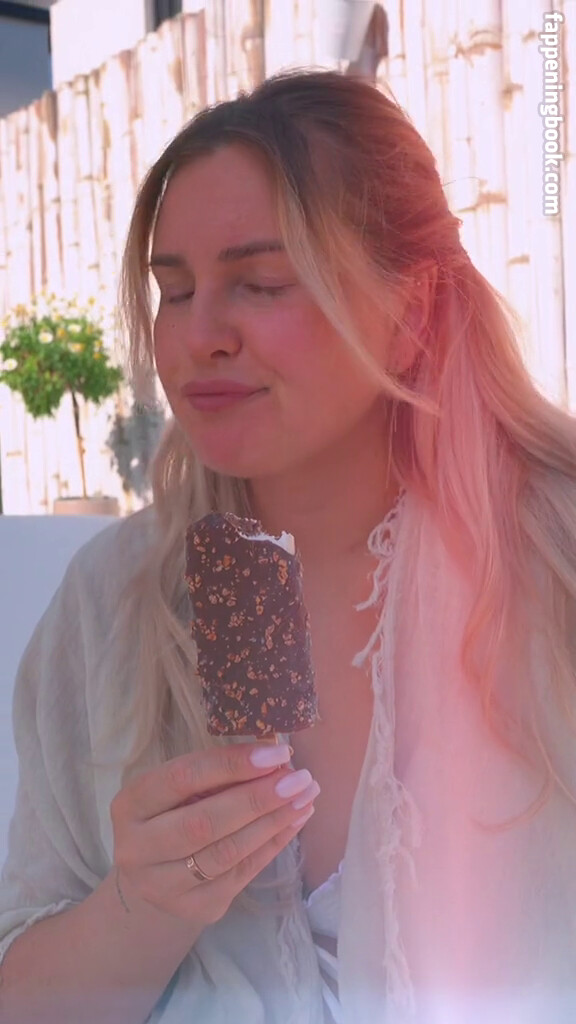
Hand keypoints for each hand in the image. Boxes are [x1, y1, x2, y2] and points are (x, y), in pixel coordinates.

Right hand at [110, 742, 318, 927]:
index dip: (230, 765)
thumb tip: (273, 757)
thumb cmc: (172, 815)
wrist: (153, 878)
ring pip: (226, 853)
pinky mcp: (195, 908)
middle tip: (299, 779)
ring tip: (305, 797)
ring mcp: (163, 886)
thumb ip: (216, 774)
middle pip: (204, 823)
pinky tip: (295, 820)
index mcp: (130, 804)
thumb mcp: (180, 790)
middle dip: (257, 798)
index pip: (182, 778)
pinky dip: (274, 844)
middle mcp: (137, 849)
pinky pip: (242, 873)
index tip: (275, 752)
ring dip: (272, 822)